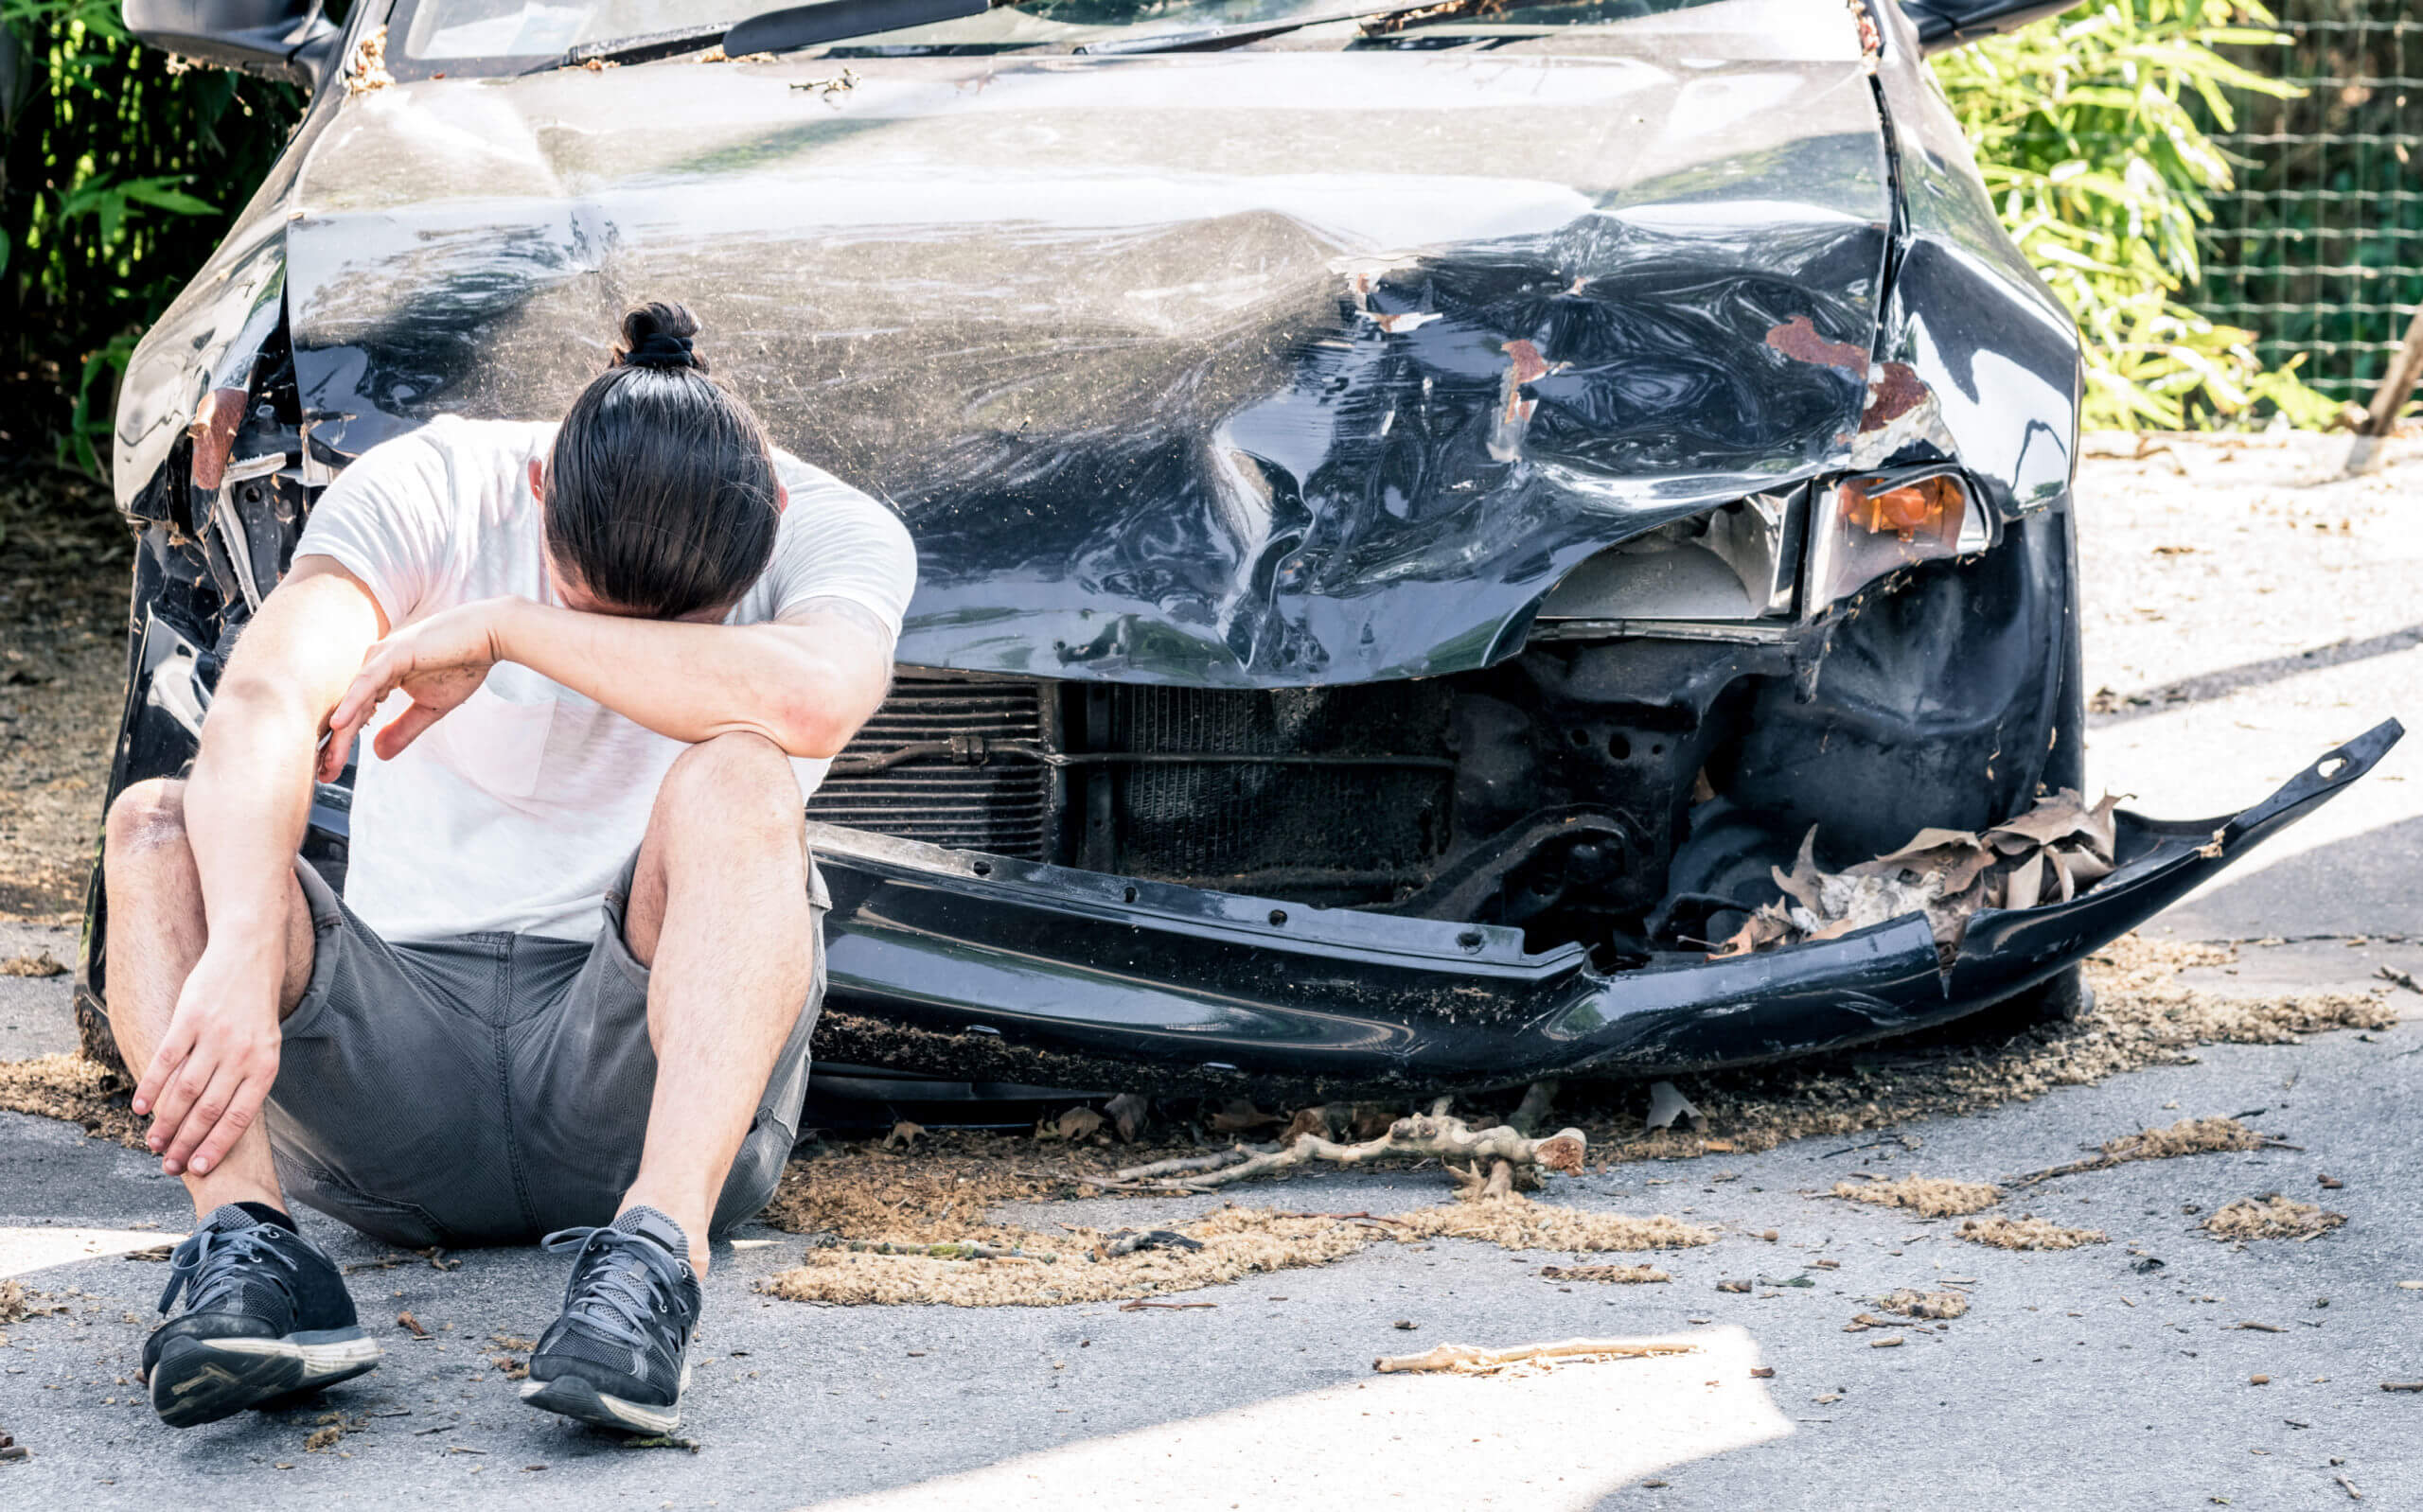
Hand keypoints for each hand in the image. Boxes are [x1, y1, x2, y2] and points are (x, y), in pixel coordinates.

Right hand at [133, 938, 283, 1176]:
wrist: (249, 954)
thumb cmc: (255, 1007)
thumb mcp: (266, 1044)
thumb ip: (247, 1078)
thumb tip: (222, 1123)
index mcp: (265, 1064)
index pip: (240, 1116)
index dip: (217, 1145)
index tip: (199, 1169)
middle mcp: (241, 1053)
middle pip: (209, 1109)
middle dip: (188, 1142)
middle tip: (169, 1166)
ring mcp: (214, 1035)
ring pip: (185, 1090)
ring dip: (166, 1122)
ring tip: (153, 1143)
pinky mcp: (188, 1018)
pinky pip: (165, 1061)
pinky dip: (151, 1087)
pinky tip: (141, 1108)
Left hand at [318, 599, 512, 780]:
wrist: (487, 636)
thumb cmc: (462, 665)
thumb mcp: (431, 708)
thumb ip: (403, 728)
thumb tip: (376, 754)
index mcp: (380, 676)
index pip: (355, 714)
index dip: (343, 744)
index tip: (330, 772)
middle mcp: (373, 665)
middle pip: (348, 710)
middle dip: (334, 744)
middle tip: (322, 774)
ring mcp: (379, 657)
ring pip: (354, 701)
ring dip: (339, 733)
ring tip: (326, 761)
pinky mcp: (392, 654)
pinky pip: (367, 683)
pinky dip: (352, 704)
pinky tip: (339, 725)